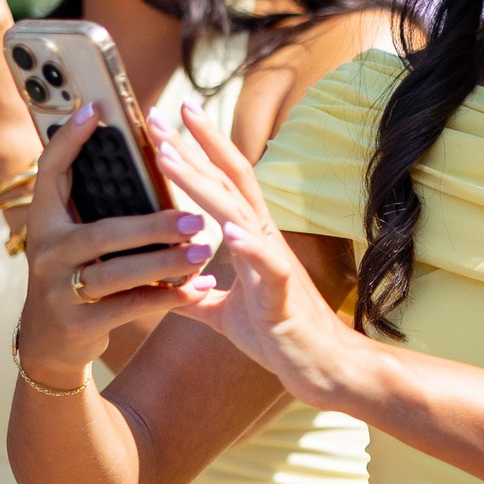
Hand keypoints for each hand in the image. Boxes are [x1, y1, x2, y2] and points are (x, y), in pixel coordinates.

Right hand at [13, 100, 221, 385]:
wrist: (48, 344)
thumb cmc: (73, 274)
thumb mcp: (70, 238)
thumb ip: (93, 204)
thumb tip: (144, 154)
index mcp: (44, 220)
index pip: (49, 170)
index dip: (69, 140)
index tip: (97, 110)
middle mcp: (45, 252)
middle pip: (103, 233)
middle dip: (152, 226)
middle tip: (195, 219)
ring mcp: (59, 290)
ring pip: (120, 273)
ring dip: (167, 263)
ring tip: (204, 252)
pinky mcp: (78, 323)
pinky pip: (131, 307)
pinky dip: (169, 297)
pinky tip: (200, 289)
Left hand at [150, 101, 370, 408]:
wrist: (322, 368)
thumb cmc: (281, 338)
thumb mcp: (225, 315)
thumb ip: (198, 298)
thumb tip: (170, 292)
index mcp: (251, 238)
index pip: (223, 182)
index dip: (198, 149)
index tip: (168, 121)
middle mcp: (264, 239)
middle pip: (229, 180)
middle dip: (195, 146)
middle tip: (161, 115)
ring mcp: (275, 262)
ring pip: (238, 211)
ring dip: (202, 184)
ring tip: (171, 158)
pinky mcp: (283, 294)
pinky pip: (267, 263)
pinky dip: (247, 244)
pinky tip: (225, 229)